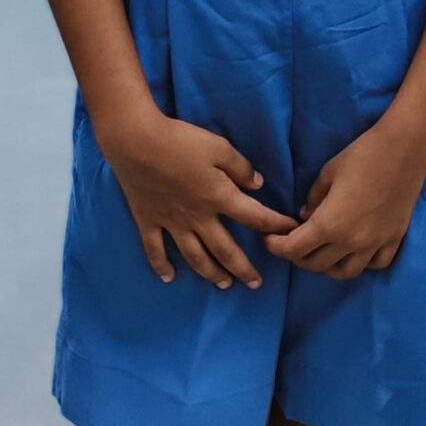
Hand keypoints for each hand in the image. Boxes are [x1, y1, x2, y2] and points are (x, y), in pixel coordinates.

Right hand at [97, 108, 297, 289]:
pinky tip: (169, 278)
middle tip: (255, 284)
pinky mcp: (148, 220)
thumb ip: (240, 167)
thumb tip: (258, 185)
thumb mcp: (219, 147)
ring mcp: (171, 222)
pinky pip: (155, 249)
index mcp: (218, 197)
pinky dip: (161, 266)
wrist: (136, 142)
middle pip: (225, 249)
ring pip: (195, 256)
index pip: (254, 216)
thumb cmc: (181, 141)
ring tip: (224, 284)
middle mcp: (198, 217)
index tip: (289, 233)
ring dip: (211, 272)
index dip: (274, 225)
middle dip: (243, 267)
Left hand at [263, 113, 425, 279]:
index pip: (294, 249)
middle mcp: (351, 242)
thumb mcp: (327, 174)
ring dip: (328, 266)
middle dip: (297, 257)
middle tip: (292, 242)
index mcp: (330, 225)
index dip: (276, 247)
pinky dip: (361, 262)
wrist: (405, 148)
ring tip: (322, 251)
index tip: (269, 240)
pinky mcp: (394, 239)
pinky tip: (355, 250)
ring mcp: (375, 244)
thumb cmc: (362, 155)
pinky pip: (375, 264)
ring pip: (345, 272)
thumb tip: (305, 216)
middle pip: (316, 265)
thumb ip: (313, 199)